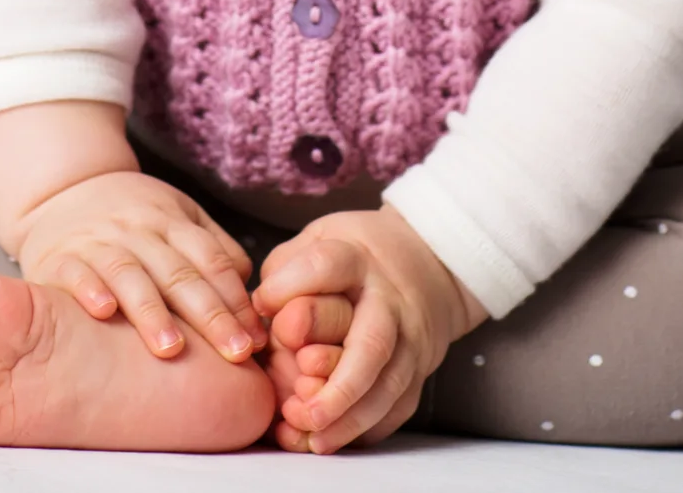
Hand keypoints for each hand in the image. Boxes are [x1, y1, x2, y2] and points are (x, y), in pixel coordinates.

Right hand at [14, 170, 268, 362]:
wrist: (63, 189)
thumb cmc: (133, 216)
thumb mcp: (178, 218)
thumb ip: (215, 251)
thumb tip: (253, 297)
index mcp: (174, 224)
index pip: (213, 262)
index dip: (236, 301)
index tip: (257, 341)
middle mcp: (139, 232)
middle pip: (180, 274)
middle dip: (211, 316)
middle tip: (236, 353)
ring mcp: (99, 242)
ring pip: (130, 275)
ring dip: (152, 311)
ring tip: (172, 348)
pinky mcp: (61, 257)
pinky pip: (77, 272)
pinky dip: (89, 289)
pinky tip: (104, 312)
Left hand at [251, 207, 487, 452]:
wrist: (427, 266)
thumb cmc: (354, 259)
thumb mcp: (318, 241)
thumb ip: (285, 274)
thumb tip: (256, 314)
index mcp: (357, 259)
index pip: (328, 268)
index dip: (291, 288)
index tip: (261, 306)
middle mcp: (389, 302)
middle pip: (372, 344)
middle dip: (338, 384)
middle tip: (301, 412)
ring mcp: (410, 340)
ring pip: (387, 387)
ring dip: (348, 419)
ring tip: (310, 438)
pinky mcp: (417, 372)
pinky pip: (395, 409)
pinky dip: (361, 431)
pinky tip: (326, 441)